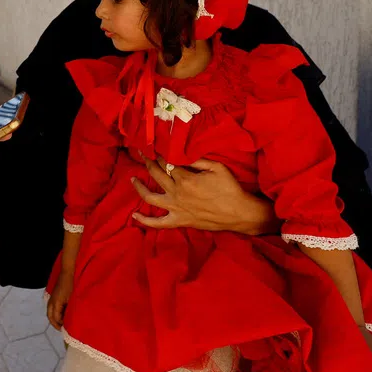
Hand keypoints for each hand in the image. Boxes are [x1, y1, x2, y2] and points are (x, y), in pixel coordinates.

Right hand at [47, 271, 72, 330]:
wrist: (67, 273)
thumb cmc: (71, 286)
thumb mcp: (71, 299)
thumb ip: (69, 310)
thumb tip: (68, 319)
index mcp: (55, 304)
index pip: (56, 318)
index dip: (61, 324)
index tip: (68, 329)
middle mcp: (51, 302)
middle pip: (50, 317)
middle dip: (55, 324)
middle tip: (62, 329)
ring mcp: (51, 299)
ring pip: (50, 313)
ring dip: (55, 319)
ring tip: (62, 323)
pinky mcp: (53, 296)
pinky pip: (52, 308)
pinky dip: (55, 313)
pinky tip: (62, 314)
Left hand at [130, 157, 277, 235]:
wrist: (239, 213)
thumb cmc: (230, 188)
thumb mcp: (216, 167)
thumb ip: (197, 160)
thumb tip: (181, 154)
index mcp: (185, 178)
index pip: (166, 162)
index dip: (160, 154)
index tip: (156, 147)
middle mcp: (176, 193)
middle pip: (156, 174)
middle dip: (147, 161)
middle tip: (141, 153)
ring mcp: (175, 208)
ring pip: (150, 197)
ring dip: (138, 187)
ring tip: (132, 178)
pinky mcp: (179, 221)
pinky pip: (158, 223)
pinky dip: (144, 221)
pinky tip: (135, 215)